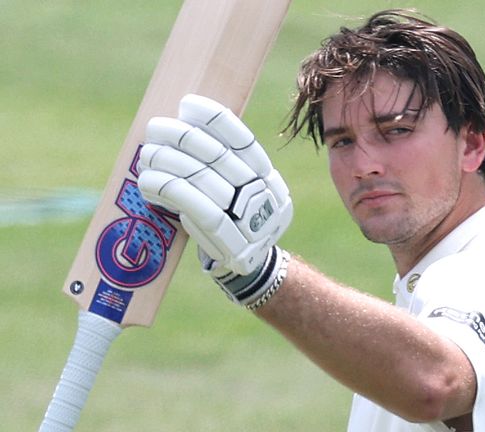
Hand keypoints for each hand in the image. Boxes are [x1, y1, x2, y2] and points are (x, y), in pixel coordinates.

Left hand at [138, 94, 292, 307]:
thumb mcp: (236, 192)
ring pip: (203, 179)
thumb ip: (220, 167)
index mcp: (269, 179)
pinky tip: (148, 182)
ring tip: (146, 155)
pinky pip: (197, 208)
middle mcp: (265, 197)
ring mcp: (251, 221)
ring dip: (167, 162)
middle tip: (155, 128)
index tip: (187, 104)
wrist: (249, 269)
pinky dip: (169, 190)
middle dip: (182, 137)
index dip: (215, 120)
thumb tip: (179, 126)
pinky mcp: (232, 244)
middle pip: (219, 157)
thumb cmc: (231, 221)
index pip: (244, 141)